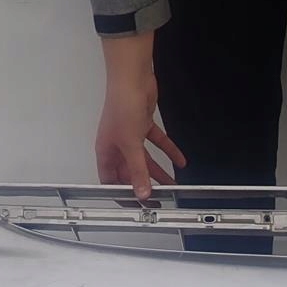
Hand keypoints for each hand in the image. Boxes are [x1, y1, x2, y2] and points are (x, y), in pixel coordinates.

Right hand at [94, 31, 185, 199]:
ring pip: (145, 160)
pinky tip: (180, 161)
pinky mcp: (143, 125)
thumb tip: (142, 193)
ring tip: (173, 186)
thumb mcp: (131, 145)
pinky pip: (157, 143)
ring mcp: (130, 136)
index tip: (135, 208)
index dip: (121, 195)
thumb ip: (138, 171)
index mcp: (106, 152)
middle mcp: (117, 146)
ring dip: (159, 173)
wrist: (132, 78)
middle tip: (158, 201)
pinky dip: (169, 151)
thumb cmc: (122, 107)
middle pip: (130, 172)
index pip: (110, 181)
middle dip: (144, 186)